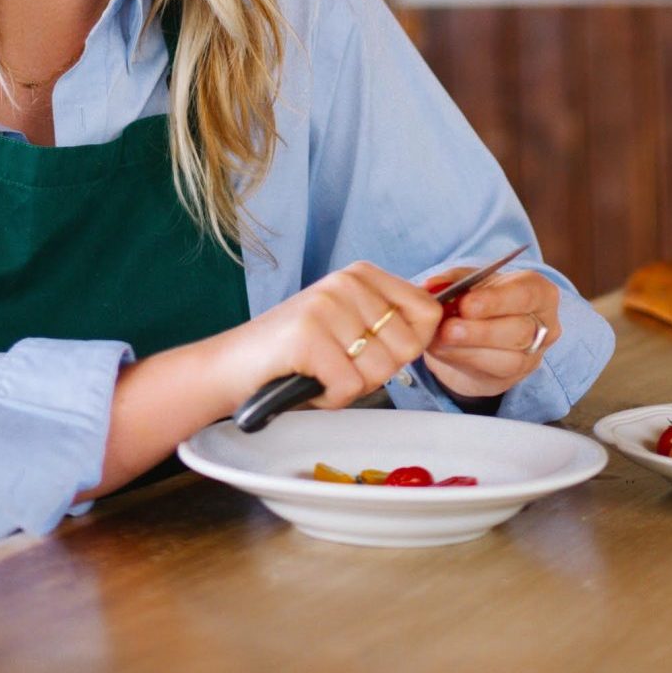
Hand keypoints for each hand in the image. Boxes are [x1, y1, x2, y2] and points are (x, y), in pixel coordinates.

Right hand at [210, 260, 442, 415]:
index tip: (381, 352)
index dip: (414, 344)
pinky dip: (330, 398)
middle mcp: (347, 282)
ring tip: (320, 372)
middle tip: (341, 367)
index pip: (428, 310)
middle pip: (408, 346)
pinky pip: (349, 387)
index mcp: (362, 274)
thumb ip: (388, 322)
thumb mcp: (348, 323)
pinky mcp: (308, 336)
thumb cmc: (295, 354)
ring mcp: (327, 306)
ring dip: (351, 387)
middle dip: (378, 372)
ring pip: (380, 370)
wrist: (232, 366)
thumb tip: (440, 326)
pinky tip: (307, 382)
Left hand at [421, 267, 559, 402]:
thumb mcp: (472, 281)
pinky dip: (462, 359)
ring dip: (470, 350)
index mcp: (540, 293)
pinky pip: (490, 373)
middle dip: (481, 330)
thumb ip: (453, 280)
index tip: (466, 304)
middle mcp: (544, 327)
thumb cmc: (483, 297)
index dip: (496, 300)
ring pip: (508, 358)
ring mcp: (532, 357)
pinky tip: (443, 350)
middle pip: (519, 330)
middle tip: (449, 327)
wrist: (483, 332)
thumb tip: (432, 285)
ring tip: (442, 339)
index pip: (526, 294)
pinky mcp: (512, 379)